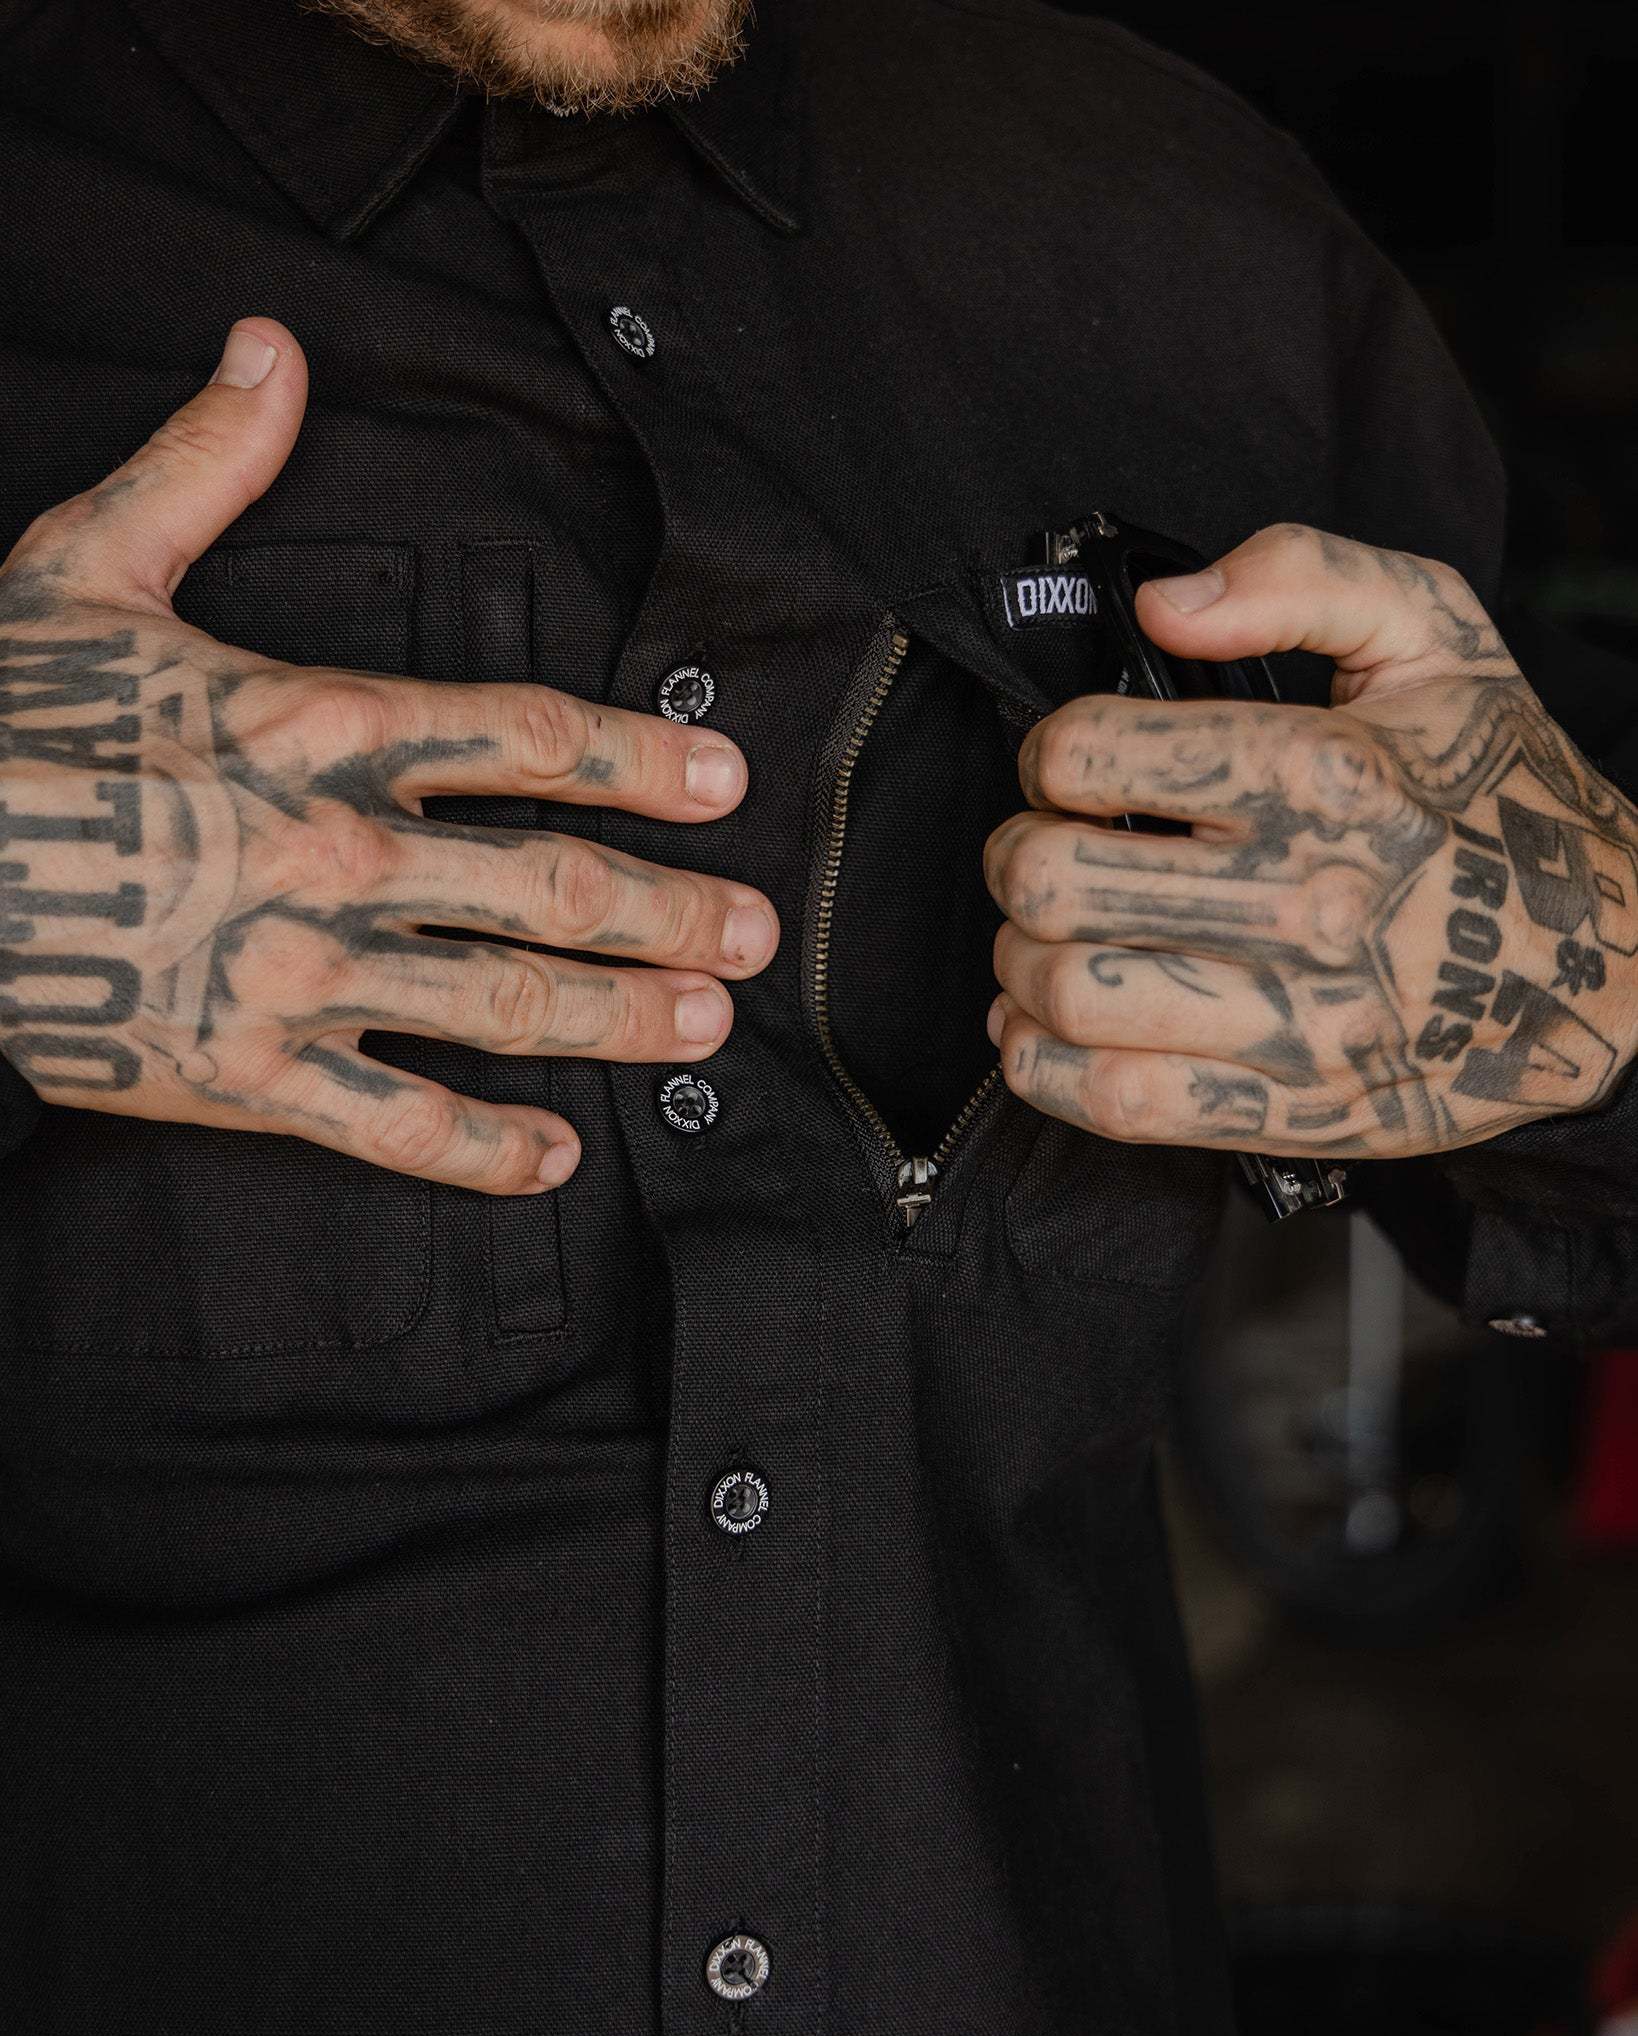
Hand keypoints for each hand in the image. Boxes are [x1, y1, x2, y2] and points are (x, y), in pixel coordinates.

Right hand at [0, 318, 777, 1191]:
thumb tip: (270, 348)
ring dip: (621, 1020)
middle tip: (757, 935)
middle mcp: (335, 852)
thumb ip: (205, 463)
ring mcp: (297, 973)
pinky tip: (554, 1155)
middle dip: (673, 912)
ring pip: (501, 1007)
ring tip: (705, 1030)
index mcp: (319, 727)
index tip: (723, 779)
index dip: (645, 760)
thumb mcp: (90, 565)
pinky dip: (481, 1151)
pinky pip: (390, 1128)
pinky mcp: (244, 1075)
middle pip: (553, 886)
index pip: (529, 738)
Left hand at [984, 522, 1637, 1159]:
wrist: (1614, 968)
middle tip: (1035, 852)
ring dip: (1017, 965)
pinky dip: (1040, 1067)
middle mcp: (1308, 897)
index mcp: (1327, 772)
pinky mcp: (1292, 1109)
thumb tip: (1163, 603)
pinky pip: (1112, 1101)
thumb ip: (1304, 573)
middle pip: (1051, 878)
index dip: (1047, 753)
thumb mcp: (1439, 638)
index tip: (1068, 767)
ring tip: (1041, 941)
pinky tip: (1041, 1030)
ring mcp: (1300, 1015)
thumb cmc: (1503, 794)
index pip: (1086, 752)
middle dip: (1013, 857)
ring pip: (1067, 994)